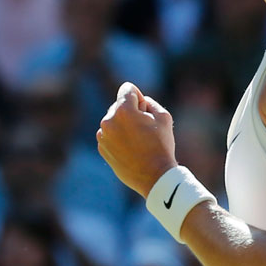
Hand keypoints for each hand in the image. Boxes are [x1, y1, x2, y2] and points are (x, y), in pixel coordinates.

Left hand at [97, 81, 177, 196]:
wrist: (154, 176)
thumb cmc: (161, 145)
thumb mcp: (163, 116)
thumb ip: (149, 101)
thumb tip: (139, 101)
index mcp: (123, 110)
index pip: (127, 89)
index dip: (139, 97)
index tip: (145, 111)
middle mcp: (108, 120)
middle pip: (119, 105)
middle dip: (131, 112)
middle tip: (144, 130)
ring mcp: (103, 135)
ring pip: (114, 121)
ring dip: (123, 125)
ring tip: (138, 141)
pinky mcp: (101, 148)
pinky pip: (110, 135)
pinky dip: (118, 138)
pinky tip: (130, 149)